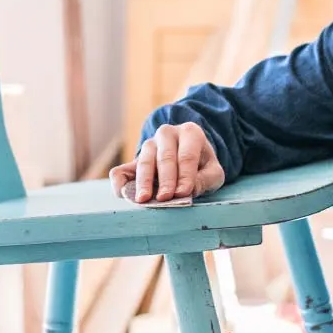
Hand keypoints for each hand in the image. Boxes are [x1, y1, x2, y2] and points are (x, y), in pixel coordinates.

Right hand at [110, 122, 224, 203]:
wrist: (187, 157)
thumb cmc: (202, 166)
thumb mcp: (213, 172)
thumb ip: (206, 180)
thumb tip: (187, 191)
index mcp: (190, 133)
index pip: (187, 156)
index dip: (185, 175)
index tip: (184, 193)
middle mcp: (167, 134)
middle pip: (165, 158)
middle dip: (165, 180)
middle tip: (165, 198)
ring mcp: (148, 145)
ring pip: (144, 162)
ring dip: (143, 182)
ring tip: (144, 200)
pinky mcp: (133, 161)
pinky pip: (121, 170)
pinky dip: (119, 182)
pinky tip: (123, 195)